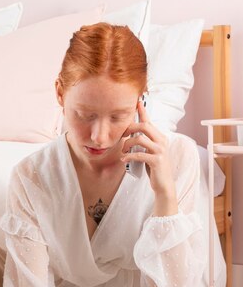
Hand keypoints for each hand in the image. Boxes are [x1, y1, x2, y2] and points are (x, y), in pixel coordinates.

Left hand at [121, 98, 177, 215]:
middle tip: (122, 136)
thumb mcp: (149, 152)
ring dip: (127, 144)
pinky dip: (129, 156)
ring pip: (140, 139)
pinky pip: (140, 154)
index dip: (142, 111)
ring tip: (123, 152)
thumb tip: (131, 136)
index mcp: (160, 137)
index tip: (137, 101)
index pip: (149, 121)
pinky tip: (124, 160)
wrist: (164, 185)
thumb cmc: (154, 169)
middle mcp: (162, 141)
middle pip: (144, 126)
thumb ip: (144, 143)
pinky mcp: (157, 160)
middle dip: (130, 128)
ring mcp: (161, 150)